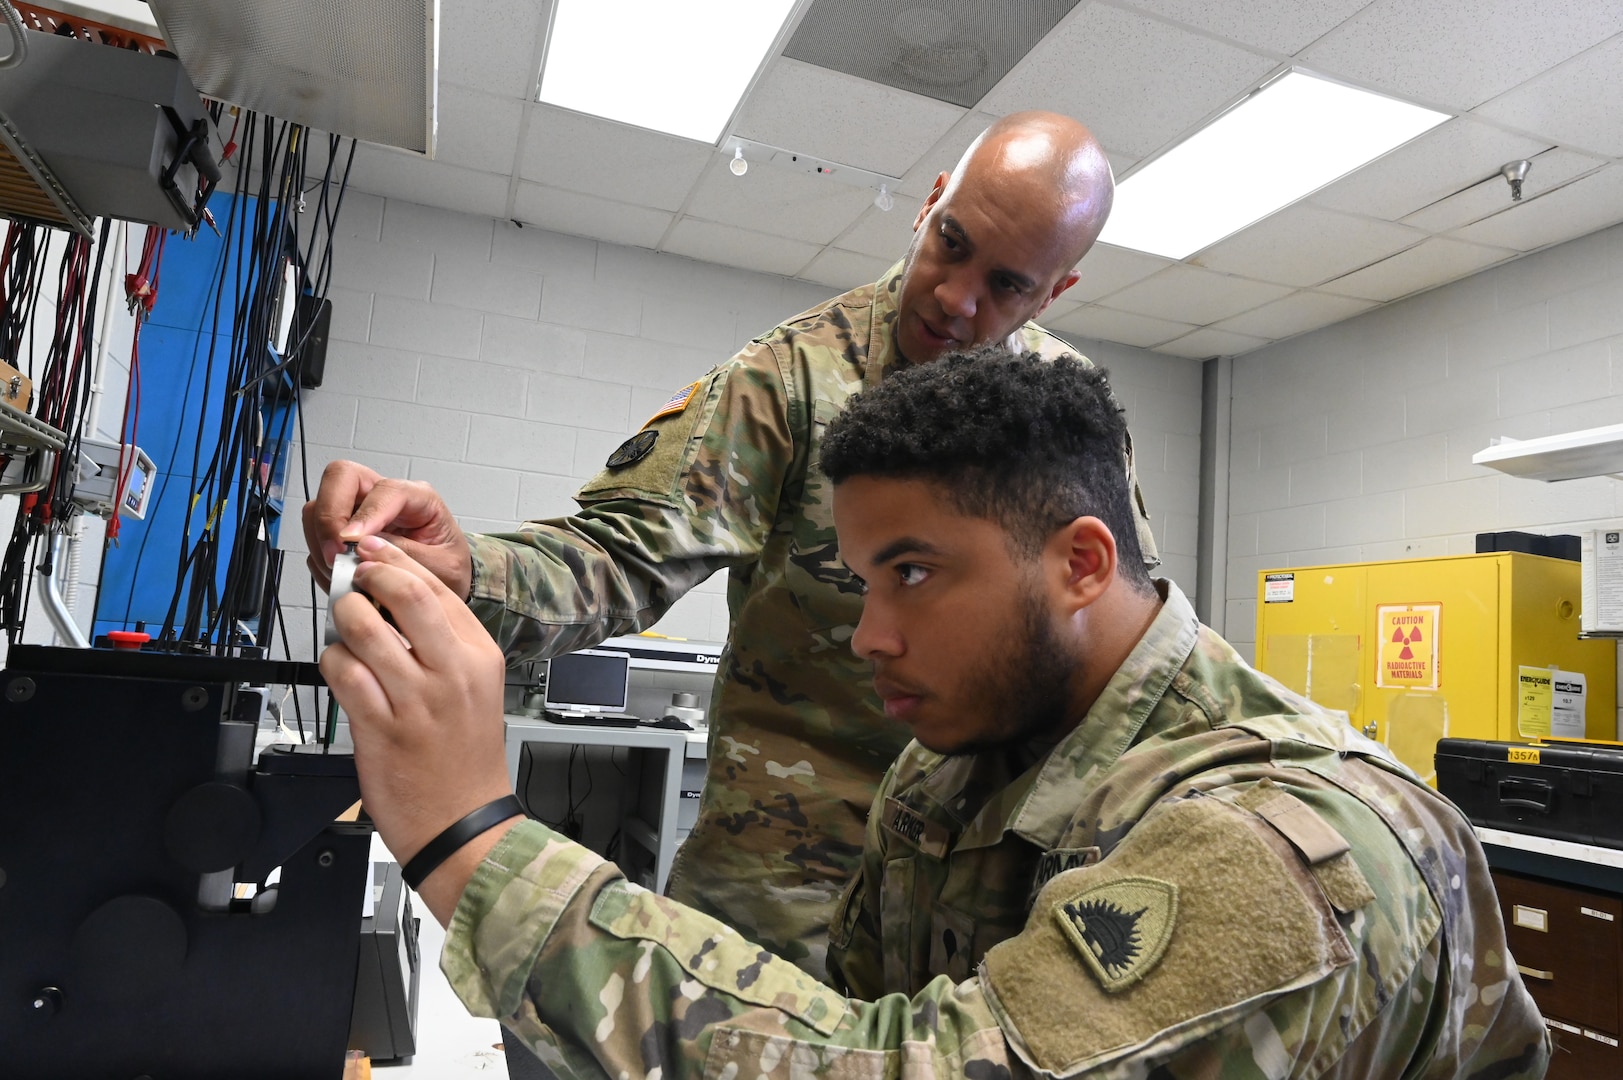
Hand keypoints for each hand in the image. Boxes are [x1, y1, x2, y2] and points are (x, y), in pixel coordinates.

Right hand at [302, 460, 472, 598]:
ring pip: (321, 503)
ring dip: (321, 538)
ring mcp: (360, 510)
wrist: (442, 587)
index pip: (385, 489)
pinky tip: (340, 575)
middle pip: (341, 477)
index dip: (365, 514)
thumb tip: (365, 547)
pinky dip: (320, 554)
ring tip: (339, 570)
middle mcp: (385, 497)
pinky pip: (315, 532)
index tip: (351, 541)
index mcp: (419, 499)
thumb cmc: (447, 570)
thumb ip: (407, 557)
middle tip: (335, 554)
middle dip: (330, 515)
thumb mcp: (442, 569)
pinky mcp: (343, 530)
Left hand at [319, 535, 517, 921]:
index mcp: (479, 657)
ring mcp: (417, 701)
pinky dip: (332, 662)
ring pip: (366, 629)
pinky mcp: (382, 728)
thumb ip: (443, 645)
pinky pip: (344, 673)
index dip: (396, 561)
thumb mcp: (475, 689)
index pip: (437, 588)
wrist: (464, 823)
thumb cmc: (465, 758)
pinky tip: (339, 669)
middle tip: (353, 580)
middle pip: (407, 594)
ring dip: (343, 620)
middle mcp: (452, 673)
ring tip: (344, 629)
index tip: (373, 552)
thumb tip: (394, 600)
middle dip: (369, 577)